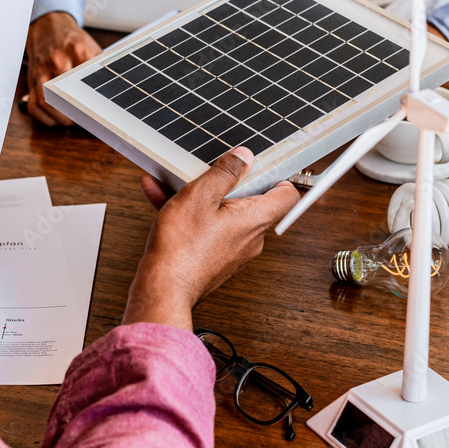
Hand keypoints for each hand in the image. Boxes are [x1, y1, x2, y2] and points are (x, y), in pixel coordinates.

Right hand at [25, 11, 101, 125]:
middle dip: (76, 112)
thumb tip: (116, 91)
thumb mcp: (92, 47)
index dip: (92, 100)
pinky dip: (45, 118)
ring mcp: (41, 71)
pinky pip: (34, 106)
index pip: (86, 81)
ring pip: (46, 103)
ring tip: (71, 120)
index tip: (98, 110)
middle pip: (64, 94)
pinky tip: (56, 118)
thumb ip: (100, 68)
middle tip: (85, 118)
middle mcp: (57, 60)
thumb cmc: (72, 41)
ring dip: (60, 118)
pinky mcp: (31, 80)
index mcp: (76, 50)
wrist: (48, 28)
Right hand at [124, 148, 300, 330]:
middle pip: (249, 201)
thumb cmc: (182, 249)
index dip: (278, 175)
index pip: (286, 195)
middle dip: (224, 184)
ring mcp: (233, 252)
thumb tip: (244, 157)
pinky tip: (162, 201)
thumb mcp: (200, 196)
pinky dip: (189, 217)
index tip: (262, 165)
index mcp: (255, 220)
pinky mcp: (215, 260)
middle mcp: (250, 238)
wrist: (163, 290)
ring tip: (171, 184)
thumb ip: (225, 172)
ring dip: (198, 198)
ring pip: (222, 215)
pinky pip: (208, 230)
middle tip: (206, 172)